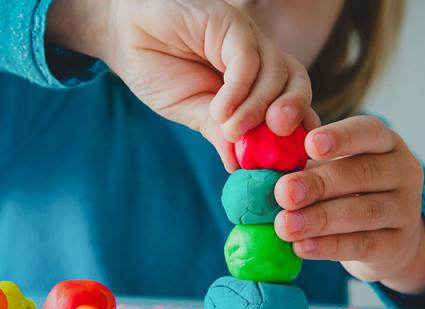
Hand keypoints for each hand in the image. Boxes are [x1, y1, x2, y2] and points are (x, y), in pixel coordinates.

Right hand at [46, 0, 314, 170]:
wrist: (123, 37)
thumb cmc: (160, 71)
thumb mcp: (194, 113)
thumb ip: (221, 135)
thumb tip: (240, 169)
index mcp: (258, 81)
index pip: (294, 104)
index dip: (300, 130)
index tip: (293, 159)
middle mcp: (260, 58)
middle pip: (297, 84)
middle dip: (293, 115)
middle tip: (278, 139)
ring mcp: (247, 39)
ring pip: (276, 73)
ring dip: (256, 109)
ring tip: (230, 130)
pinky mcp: (230, 23)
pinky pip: (247, 59)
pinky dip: (238, 90)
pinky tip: (219, 110)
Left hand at [273, 116, 424, 294]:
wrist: (387, 240)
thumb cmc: (349, 192)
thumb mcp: (333, 169)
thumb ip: (306, 162)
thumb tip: (265, 166)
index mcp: (385, 142)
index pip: (367, 132)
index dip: (340, 137)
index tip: (310, 144)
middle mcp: (403, 171)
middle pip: (362, 174)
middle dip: (318, 184)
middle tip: (283, 193)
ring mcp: (405, 210)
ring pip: (363, 212)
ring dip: (320, 219)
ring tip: (285, 225)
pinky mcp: (397, 245)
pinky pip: (362, 245)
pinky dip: (329, 246)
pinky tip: (302, 247)